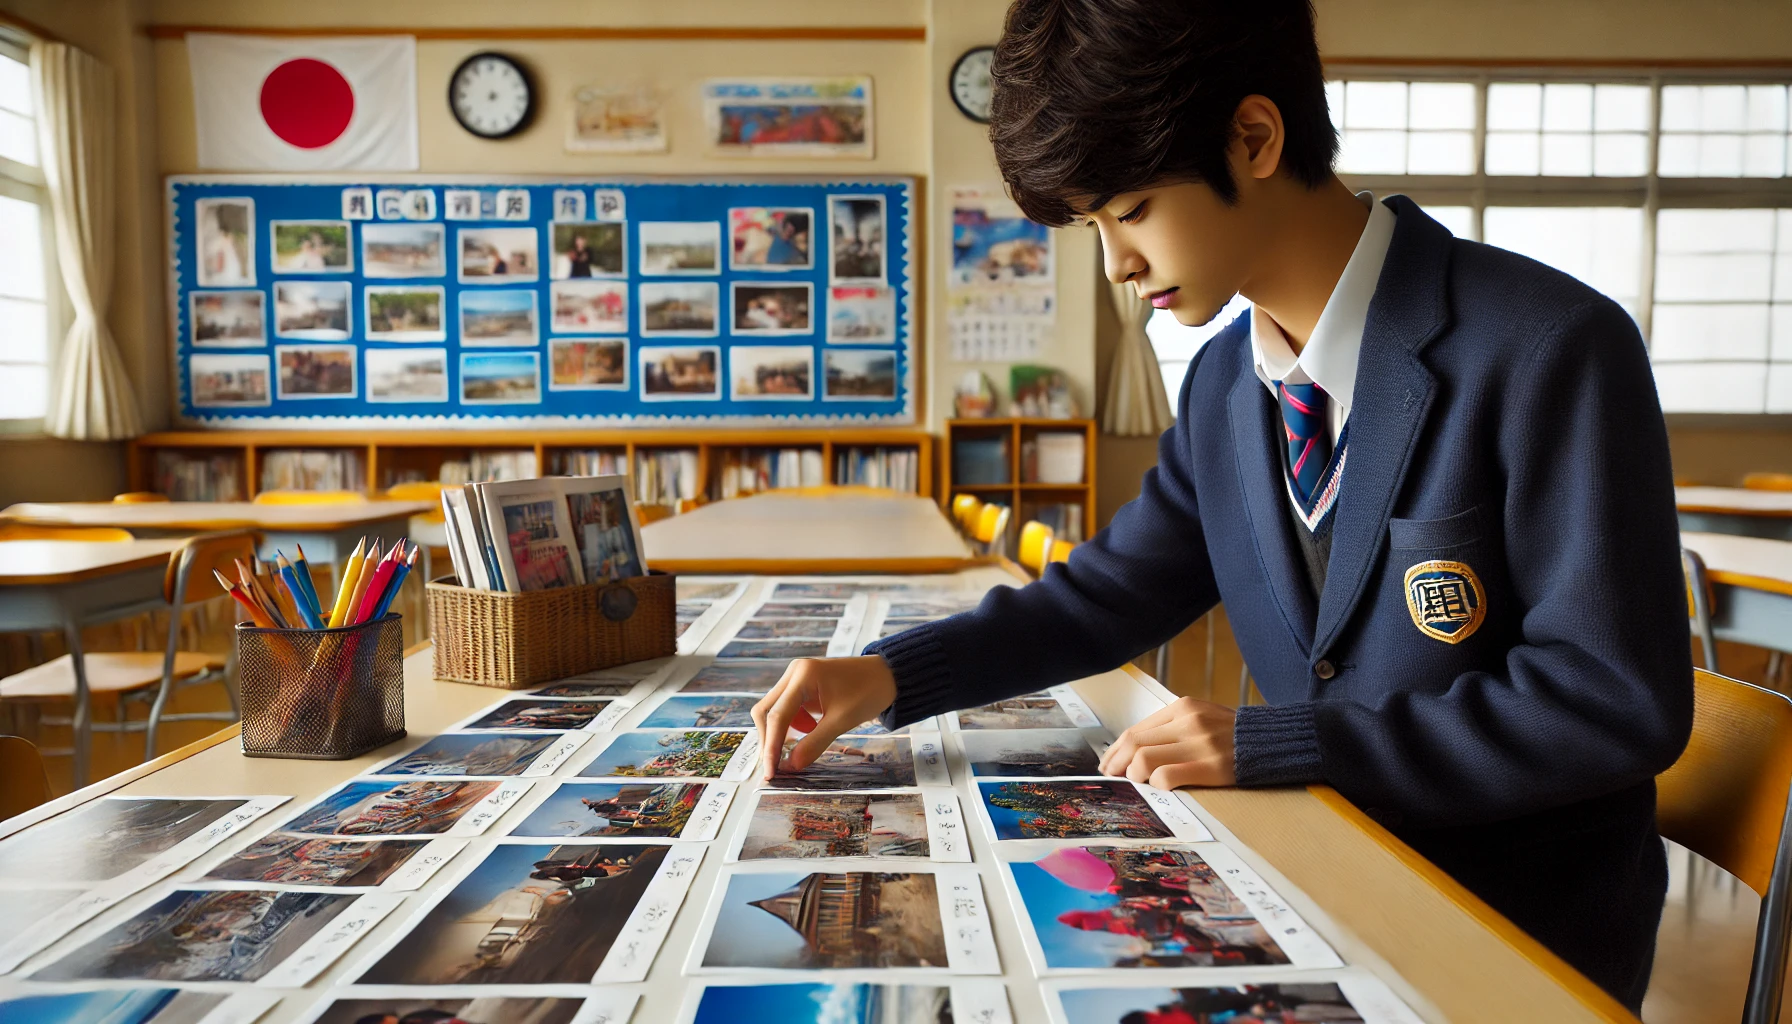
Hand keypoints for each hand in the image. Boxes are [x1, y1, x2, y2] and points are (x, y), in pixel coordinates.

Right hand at [751, 655, 898, 780]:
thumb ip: (815, 743)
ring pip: (775, 710)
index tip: (770, 772)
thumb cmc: (869, 692)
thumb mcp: (842, 721)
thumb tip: (791, 765)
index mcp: (803, 675)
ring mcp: (797, 677)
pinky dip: (793, 724)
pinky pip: (788, 707)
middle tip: (776, 766)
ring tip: (801, 746)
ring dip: (783, 732)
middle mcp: (794, 672)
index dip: (771, 746)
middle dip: (770, 739)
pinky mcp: (802, 684)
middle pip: (766, 710)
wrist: (888, 675)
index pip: (777, 716)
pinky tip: (811, 731)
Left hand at [1099, 696, 1236, 789]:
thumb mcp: (1202, 717)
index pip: (1136, 730)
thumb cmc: (1233, 734)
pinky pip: (1167, 777)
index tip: (1108, 764)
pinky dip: (1156, 785)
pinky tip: (1160, 788)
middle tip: (1112, 778)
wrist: (1275, 741)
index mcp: (1183, 708)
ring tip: (1139, 784)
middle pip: (1134, 743)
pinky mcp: (1210, 766)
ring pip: (1144, 760)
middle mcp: (1188, 722)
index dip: (1115, 750)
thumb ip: (1173, 728)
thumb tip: (1135, 749)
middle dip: (1116, 764)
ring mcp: (1199, 744)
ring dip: (1134, 776)